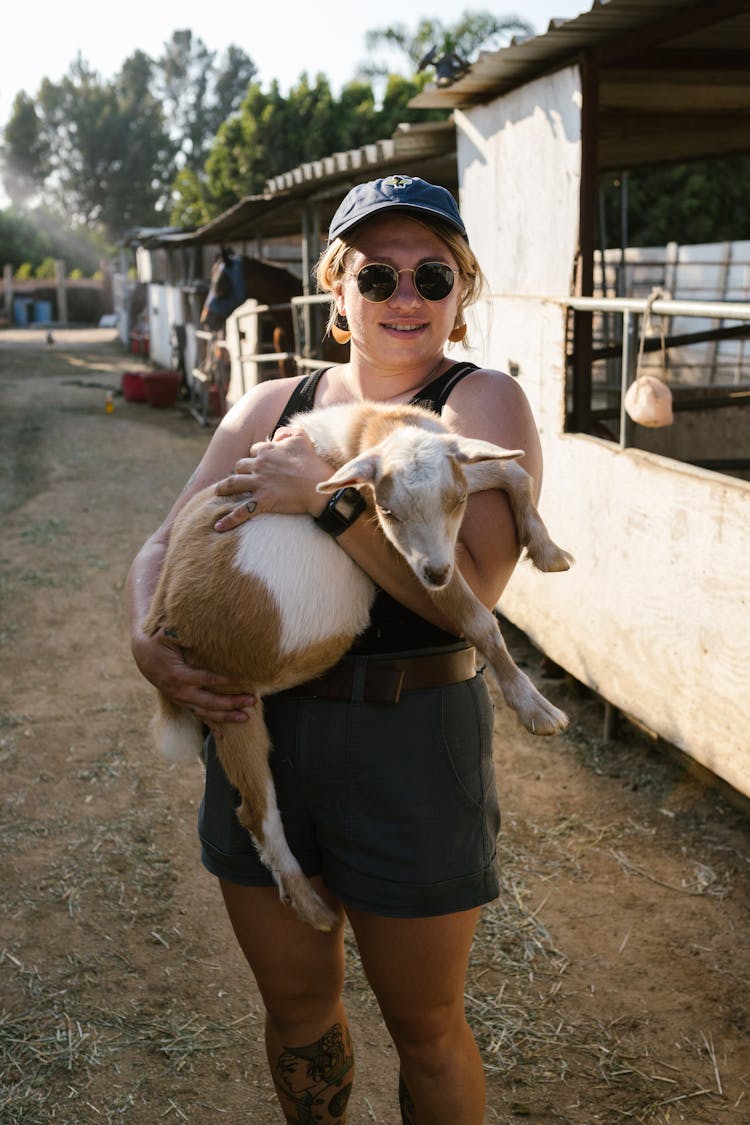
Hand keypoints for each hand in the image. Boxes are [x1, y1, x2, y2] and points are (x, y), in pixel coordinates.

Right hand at [132, 627, 255, 725]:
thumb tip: (204, 625)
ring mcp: (180, 699)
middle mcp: (179, 691)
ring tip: (245, 717)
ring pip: (204, 712)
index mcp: (177, 675)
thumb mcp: (168, 632)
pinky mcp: (182, 701)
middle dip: (231, 702)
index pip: (207, 679)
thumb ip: (183, 632)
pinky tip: (222, 735)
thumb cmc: (158, 639)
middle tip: (252, 701)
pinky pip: (197, 715)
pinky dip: (210, 725)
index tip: (245, 682)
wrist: (142, 652)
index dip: (227, 682)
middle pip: (209, 701)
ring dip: (225, 716)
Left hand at [213, 427, 330, 531]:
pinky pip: (242, 511)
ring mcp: (259, 484)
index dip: (256, 457)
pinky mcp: (263, 501)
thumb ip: (287, 431)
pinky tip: (218, 526)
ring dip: (223, 488)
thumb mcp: (302, 438)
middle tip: (238, 478)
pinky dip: (229, 520)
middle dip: (239, 471)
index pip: (254, 451)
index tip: (259, 463)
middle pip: (240, 466)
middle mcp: (260, 466)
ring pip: (233, 484)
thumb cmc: (313, 463)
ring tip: (218, 492)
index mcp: (268, 450)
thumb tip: (276, 436)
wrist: (319, 487)